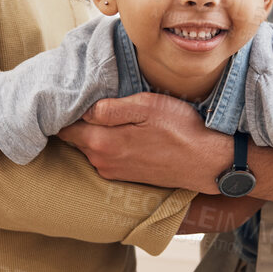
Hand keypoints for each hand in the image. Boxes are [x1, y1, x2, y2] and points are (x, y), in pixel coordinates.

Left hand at [55, 92, 229, 191]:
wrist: (208, 162)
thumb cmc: (181, 128)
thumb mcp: (146, 106)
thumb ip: (110, 108)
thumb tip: (82, 108)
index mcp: (102, 143)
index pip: (64, 128)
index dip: (65, 110)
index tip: (71, 95)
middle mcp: (102, 162)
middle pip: (75, 138)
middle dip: (77, 120)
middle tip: (91, 98)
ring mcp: (113, 172)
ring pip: (90, 147)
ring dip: (94, 132)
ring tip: (110, 114)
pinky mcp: (125, 176)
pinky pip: (105, 156)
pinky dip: (107, 143)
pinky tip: (124, 131)